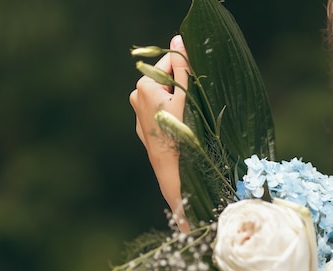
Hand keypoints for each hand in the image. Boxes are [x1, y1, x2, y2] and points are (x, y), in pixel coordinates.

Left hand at [129, 35, 189, 230]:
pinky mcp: (144, 127)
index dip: (186, 73)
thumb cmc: (181, 131)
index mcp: (145, 85)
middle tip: (193, 105)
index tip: (196, 86)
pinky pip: (160, 114)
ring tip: (187, 118)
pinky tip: (179, 128)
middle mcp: (137, 96)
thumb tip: (178, 40)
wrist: (172, 168)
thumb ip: (182, 67)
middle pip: (166, 81)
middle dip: (181, 89)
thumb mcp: (186, 97)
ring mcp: (138, 113)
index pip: (169, 64)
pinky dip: (170, 116)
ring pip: (164, 98)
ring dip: (177, 102)